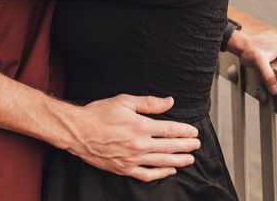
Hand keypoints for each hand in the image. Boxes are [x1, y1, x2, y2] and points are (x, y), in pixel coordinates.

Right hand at [62, 94, 199, 181]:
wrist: (79, 131)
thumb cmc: (100, 113)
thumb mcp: (125, 101)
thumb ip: (149, 102)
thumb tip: (169, 101)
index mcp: (140, 126)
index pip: (169, 130)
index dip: (184, 131)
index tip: (194, 132)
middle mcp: (139, 145)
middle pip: (169, 146)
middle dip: (185, 146)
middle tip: (197, 145)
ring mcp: (132, 159)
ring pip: (161, 162)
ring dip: (178, 161)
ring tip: (189, 159)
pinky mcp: (124, 169)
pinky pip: (147, 175)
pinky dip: (160, 174)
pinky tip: (169, 170)